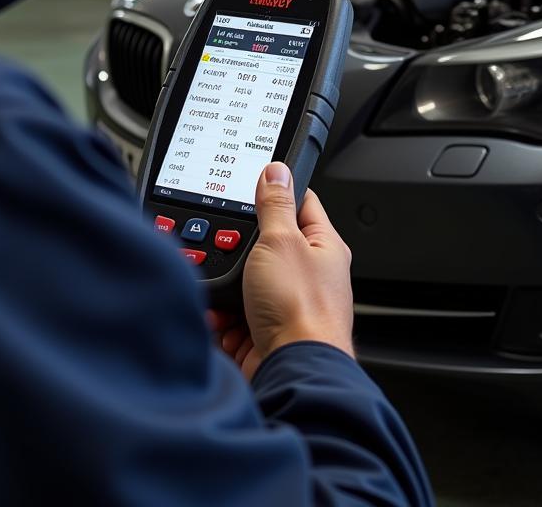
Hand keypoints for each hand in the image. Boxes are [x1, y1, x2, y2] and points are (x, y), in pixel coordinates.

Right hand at [237, 163, 354, 374]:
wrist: (293, 371)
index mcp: (322, 247)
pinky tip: (219, 317)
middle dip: (238, 247)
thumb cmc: (301, 310)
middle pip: (264, 244)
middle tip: (226, 244)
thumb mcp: (281, 242)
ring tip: (223, 287)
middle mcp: (307, 274)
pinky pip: (234, 315)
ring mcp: (285, 304)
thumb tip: (276, 170)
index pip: (300, 204)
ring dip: (227, 286)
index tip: (252, 184)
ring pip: (244, 281)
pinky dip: (222, 317)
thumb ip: (275, 205)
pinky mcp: (265, 331)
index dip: (276, 192)